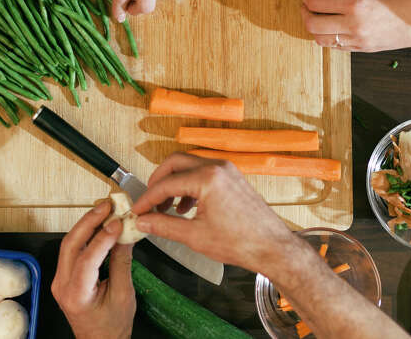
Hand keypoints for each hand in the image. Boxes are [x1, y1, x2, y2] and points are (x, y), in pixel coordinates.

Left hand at [52, 201, 135, 338]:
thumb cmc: (112, 327)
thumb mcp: (124, 296)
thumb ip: (122, 263)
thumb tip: (124, 235)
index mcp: (76, 295)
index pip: (87, 259)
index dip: (102, 238)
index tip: (118, 222)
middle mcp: (62, 286)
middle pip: (71, 244)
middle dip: (89, 221)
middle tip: (107, 205)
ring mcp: (60, 280)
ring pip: (69, 244)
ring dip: (86, 225)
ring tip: (105, 210)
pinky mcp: (64, 277)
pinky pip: (72, 250)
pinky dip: (86, 236)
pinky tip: (99, 226)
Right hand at [131, 153, 299, 279]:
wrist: (272, 247)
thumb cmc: (241, 242)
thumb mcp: (195, 236)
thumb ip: (164, 226)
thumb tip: (144, 221)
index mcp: (207, 178)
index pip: (166, 184)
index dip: (147, 198)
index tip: (137, 209)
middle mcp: (217, 167)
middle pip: (175, 163)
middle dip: (158, 181)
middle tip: (148, 201)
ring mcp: (226, 170)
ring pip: (189, 166)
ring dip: (174, 183)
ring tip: (166, 208)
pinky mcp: (232, 177)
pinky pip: (203, 172)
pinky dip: (189, 185)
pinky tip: (185, 208)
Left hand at [300, 0, 410, 51]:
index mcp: (355, 5)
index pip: (315, 3)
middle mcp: (353, 26)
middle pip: (312, 24)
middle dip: (304, 11)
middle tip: (308, 0)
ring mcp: (358, 41)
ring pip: (321, 40)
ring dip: (313, 26)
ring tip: (319, 13)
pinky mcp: (364, 49)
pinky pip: (336, 47)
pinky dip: (328, 36)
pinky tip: (333, 24)